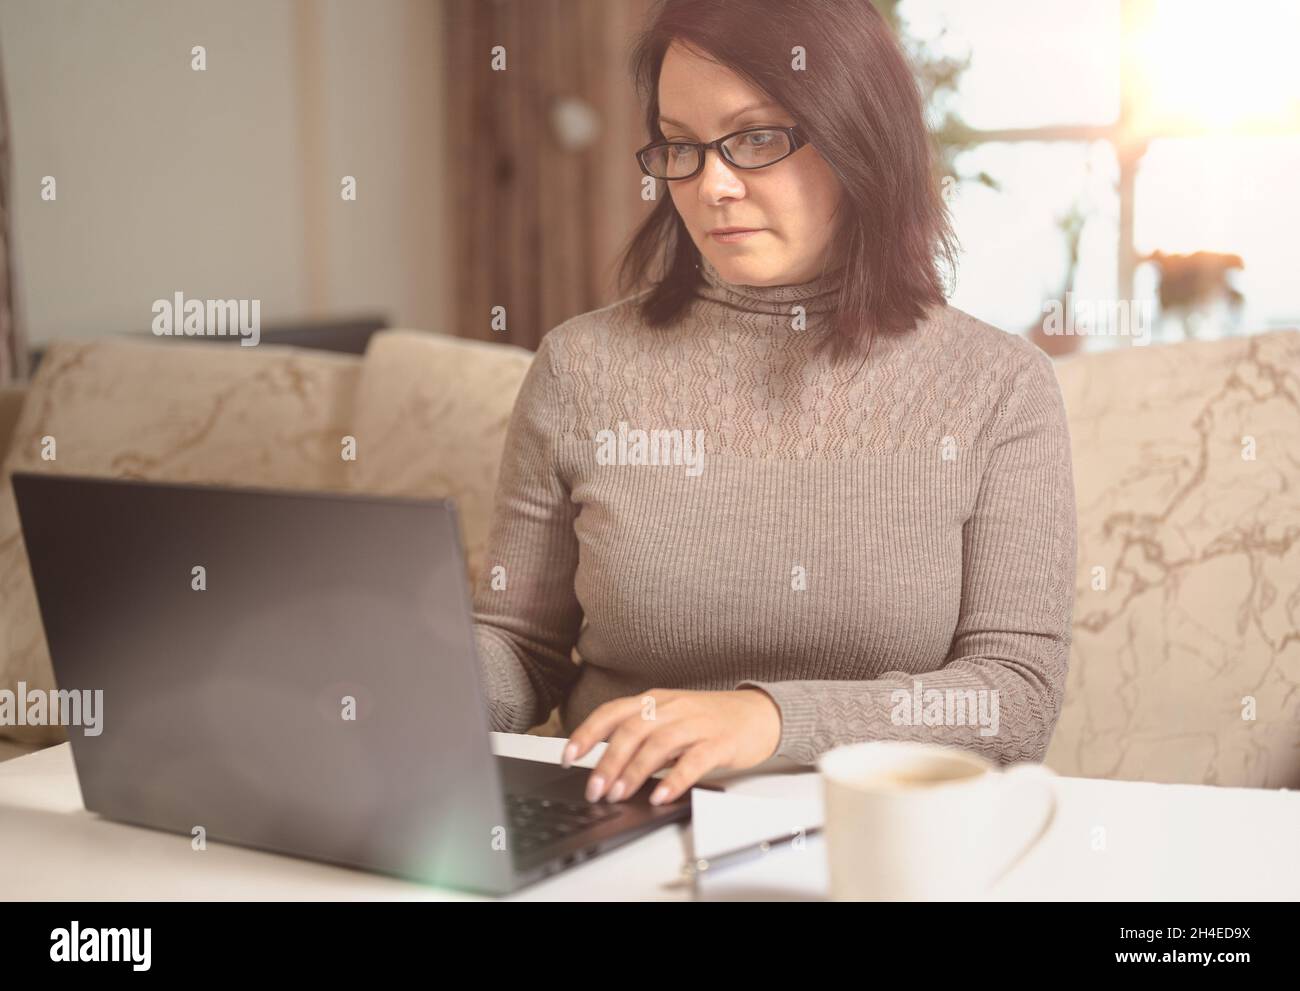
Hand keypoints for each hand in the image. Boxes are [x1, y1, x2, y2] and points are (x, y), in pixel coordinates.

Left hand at [561, 688, 781, 805]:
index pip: (612, 712)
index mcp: (655, 700)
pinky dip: (674, 779)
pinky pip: (694, 760)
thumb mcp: (669, 719)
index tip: (568, 756)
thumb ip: (640, 735)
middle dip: (608, 760)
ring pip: (658, 744)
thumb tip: (604, 764)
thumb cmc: (709, 720)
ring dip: (635, 771)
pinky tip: (660, 795)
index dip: (588, 733)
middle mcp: (672, 707)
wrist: (760, 714)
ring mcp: (697, 723)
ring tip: (619, 794)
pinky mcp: (720, 742)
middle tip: (594, 788)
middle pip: (632, 729)